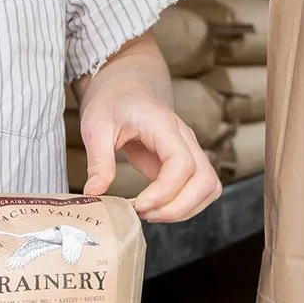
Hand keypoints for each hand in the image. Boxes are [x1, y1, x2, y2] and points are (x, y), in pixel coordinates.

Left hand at [79, 79, 221, 223]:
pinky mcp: (186, 163)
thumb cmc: (112, 103)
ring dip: (185, 209)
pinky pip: (201, 189)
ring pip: (209, 187)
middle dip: (178, 207)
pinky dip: (186, 206)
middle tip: (144, 214)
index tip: (138, 205)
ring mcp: (190, 150)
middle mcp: (184, 138)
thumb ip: (98, 161)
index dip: (164, 191)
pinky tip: (158, 208)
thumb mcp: (96, 127)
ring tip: (151, 214)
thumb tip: (94, 193)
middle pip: (205, 179)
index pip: (181, 163)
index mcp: (163, 125)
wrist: (125, 88)